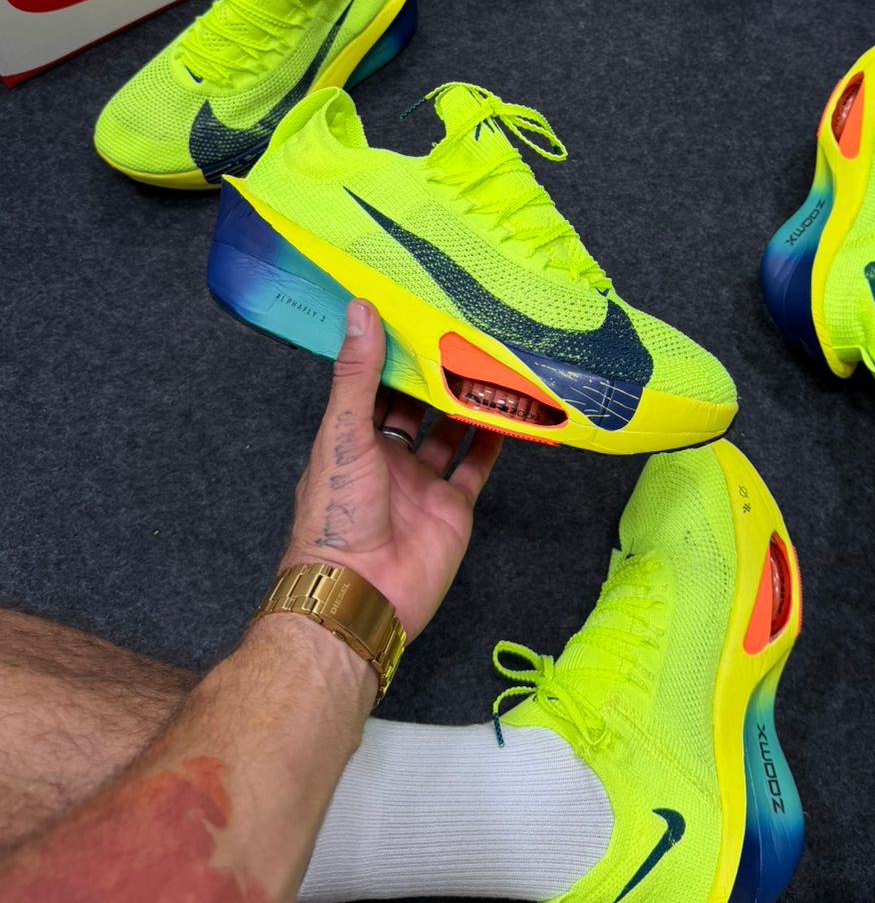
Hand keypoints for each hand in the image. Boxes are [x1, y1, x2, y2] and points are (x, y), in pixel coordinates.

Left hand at [281, 300, 500, 638]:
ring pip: (450, 433)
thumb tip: (360, 311)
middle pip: (417, 407)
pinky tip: (510, 413)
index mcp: (352, 439)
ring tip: (492, 364)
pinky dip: (494, 442)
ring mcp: (422, 483)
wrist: (361, 591)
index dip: (392, 354)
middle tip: (462, 332)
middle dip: (436, 375)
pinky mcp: (452, 507)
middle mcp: (387, 458)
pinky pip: (476, 467)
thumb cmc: (336, 515)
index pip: (374, 386)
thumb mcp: (343, 433)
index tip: (413, 314)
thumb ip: (357, 374)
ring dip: (469, 404)